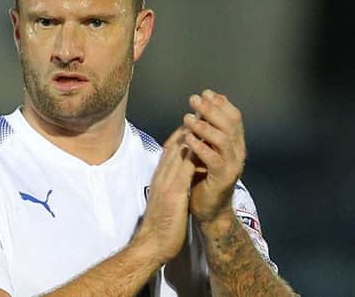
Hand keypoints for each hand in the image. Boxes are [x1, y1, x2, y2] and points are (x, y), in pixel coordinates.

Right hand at [133, 127, 195, 263]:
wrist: (151, 244)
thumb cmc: (160, 226)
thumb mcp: (165, 200)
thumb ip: (171, 186)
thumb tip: (179, 179)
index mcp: (160, 177)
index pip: (172, 149)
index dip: (183, 133)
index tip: (194, 121)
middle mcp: (161, 175)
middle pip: (175, 144)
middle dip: (189, 126)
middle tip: (201, 111)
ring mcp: (166, 181)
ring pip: (179, 151)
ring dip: (191, 133)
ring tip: (204, 119)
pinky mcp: (173, 191)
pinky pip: (184, 167)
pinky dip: (193, 154)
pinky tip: (203, 144)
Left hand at [183, 89, 245, 223]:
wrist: (209, 210)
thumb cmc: (203, 177)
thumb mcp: (205, 150)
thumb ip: (205, 132)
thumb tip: (201, 107)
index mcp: (235, 143)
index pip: (234, 117)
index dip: (221, 104)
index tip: (206, 93)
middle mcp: (237, 152)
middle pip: (229, 124)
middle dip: (212, 109)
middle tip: (194, 99)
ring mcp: (232, 165)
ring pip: (222, 139)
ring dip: (204, 126)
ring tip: (187, 118)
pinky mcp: (223, 178)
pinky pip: (213, 159)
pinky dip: (200, 147)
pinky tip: (188, 139)